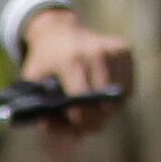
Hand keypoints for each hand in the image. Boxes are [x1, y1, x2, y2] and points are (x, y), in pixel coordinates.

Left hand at [16, 6, 134, 139]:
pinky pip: (128, 87)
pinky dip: (117, 100)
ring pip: (119, 98)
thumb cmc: (44, 62)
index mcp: (70, 59)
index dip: (79, 119)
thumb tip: (55, 132)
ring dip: (107, 113)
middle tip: (85, 129)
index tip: (74, 126)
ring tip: (92, 114)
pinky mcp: (125, 50)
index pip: (83, 98)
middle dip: (94, 121)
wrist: (58, 30)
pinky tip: (102, 99)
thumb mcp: (32, 81)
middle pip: (104, 102)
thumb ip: (42, 108)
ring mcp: (113, 50)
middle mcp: (96, 53)